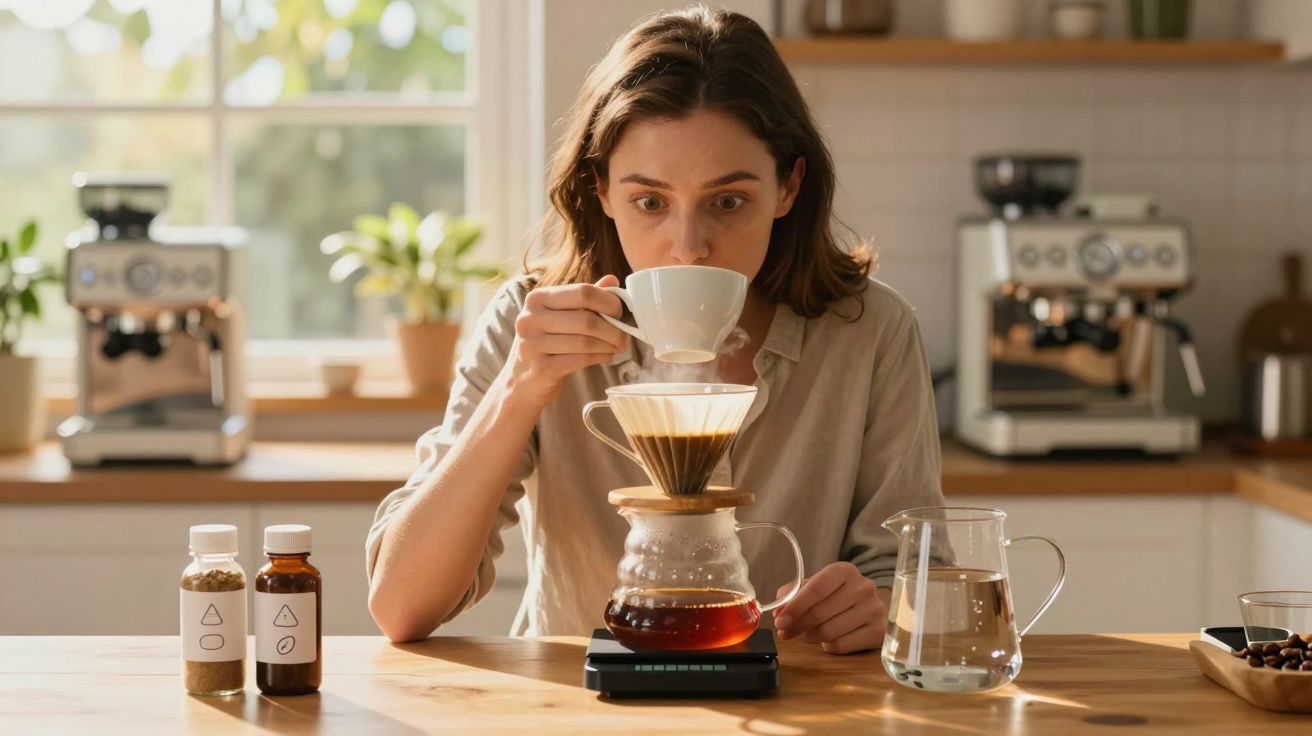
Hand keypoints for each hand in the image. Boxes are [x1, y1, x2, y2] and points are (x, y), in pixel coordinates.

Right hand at [504, 275, 628, 406]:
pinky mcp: (541, 368)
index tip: (620, 312)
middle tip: (625, 336)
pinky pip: (580, 359)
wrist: (523, 379)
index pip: (582, 292)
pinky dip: (600, 357)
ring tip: (618, 346)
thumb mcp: (561, 315)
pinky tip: (606, 356)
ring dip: (608, 345)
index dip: (608, 302)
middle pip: (586, 319)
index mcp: (537, 298)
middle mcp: (530, 318)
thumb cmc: (547, 342)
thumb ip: (585, 298)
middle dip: (613, 329)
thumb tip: (612, 280)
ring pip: (585, 341)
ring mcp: (532, 344)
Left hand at [772, 562, 889, 654]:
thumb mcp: (817, 587)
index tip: (779, 620)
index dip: (795, 606)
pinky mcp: (879, 632)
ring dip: (811, 636)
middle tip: (785, 632)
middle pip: (820, 613)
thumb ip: (794, 594)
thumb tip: (778, 612)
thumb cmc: (837, 596)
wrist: (869, 607)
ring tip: (807, 635)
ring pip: (829, 631)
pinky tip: (828, 640)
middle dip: (797, 625)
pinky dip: (828, 646)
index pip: (816, 589)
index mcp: (844, 571)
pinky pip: (841, 645)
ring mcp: (874, 610)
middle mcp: (863, 587)